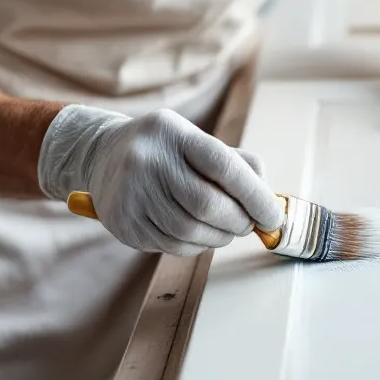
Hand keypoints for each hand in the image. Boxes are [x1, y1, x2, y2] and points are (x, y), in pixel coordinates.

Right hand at [39, 105, 284, 255]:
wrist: (105, 155)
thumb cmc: (168, 151)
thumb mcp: (199, 141)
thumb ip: (240, 165)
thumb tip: (270, 204)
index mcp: (174, 133)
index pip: (223, 166)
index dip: (255, 195)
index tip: (274, 216)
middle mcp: (147, 161)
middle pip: (207, 205)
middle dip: (239, 221)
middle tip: (250, 224)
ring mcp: (131, 194)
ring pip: (191, 232)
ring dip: (220, 237)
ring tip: (225, 229)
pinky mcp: (124, 224)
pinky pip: (173, 246)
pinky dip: (197, 245)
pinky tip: (199, 233)